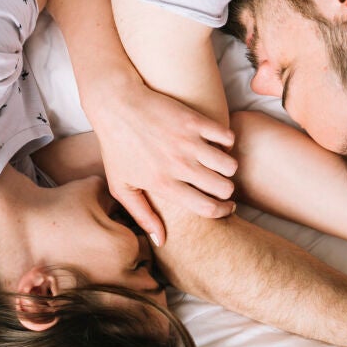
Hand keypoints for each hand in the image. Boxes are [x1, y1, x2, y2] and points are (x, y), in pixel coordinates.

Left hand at [91, 80, 236, 245]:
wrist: (115, 104)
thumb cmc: (117, 147)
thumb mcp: (121, 186)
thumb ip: (142, 216)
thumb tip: (161, 241)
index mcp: (163, 185)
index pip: (206, 209)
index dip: (222, 211)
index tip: (226, 207)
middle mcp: (178, 165)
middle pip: (224, 188)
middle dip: (226, 190)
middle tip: (220, 185)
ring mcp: (187, 142)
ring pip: (230, 165)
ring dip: (228, 167)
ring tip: (219, 164)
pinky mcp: (194, 120)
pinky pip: (226, 137)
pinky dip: (226, 141)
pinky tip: (216, 143)